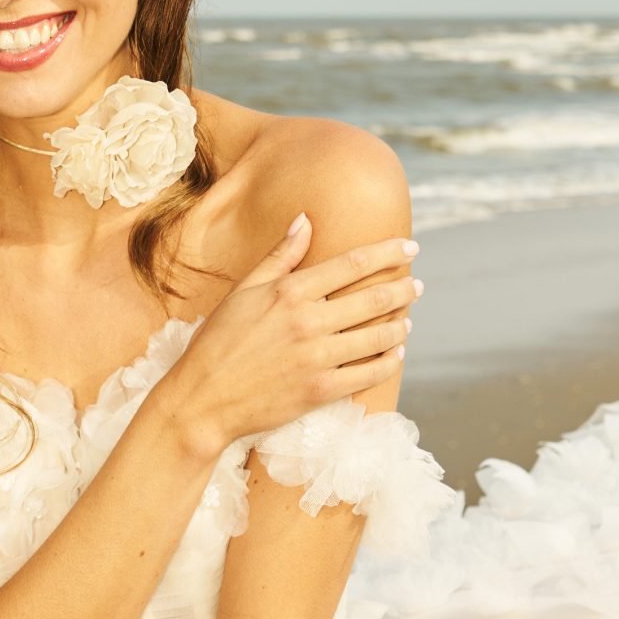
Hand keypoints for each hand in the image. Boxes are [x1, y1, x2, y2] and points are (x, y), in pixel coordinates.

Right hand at [168, 215, 420, 457]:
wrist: (202, 399)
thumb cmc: (217, 342)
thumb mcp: (243, 291)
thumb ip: (279, 256)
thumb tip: (305, 220)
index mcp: (289, 291)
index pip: (353, 264)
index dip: (388, 252)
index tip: (409, 247)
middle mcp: (307, 321)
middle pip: (374, 298)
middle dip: (403, 289)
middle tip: (416, 286)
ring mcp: (316, 358)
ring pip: (377, 336)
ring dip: (399, 326)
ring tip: (406, 321)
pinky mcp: (320, 391)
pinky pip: (368, 374)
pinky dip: (388, 362)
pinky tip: (394, 354)